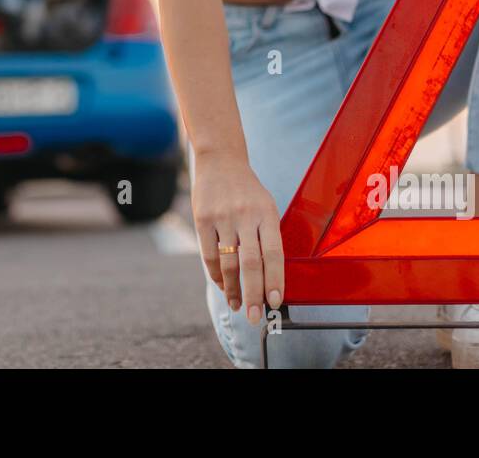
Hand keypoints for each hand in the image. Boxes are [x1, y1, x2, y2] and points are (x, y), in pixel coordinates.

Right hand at [191, 149, 284, 324]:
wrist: (220, 161)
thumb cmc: (248, 191)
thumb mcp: (266, 206)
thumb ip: (267, 237)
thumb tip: (269, 279)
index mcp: (267, 213)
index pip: (274, 253)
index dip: (275, 280)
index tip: (276, 301)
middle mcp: (245, 216)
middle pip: (250, 263)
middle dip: (253, 295)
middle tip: (254, 317)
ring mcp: (222, 218)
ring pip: (228, 263)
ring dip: (233, 290)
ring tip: (237, 305)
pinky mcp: (202, 219)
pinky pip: (209, 255)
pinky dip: (216, 275)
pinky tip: (223, 286)